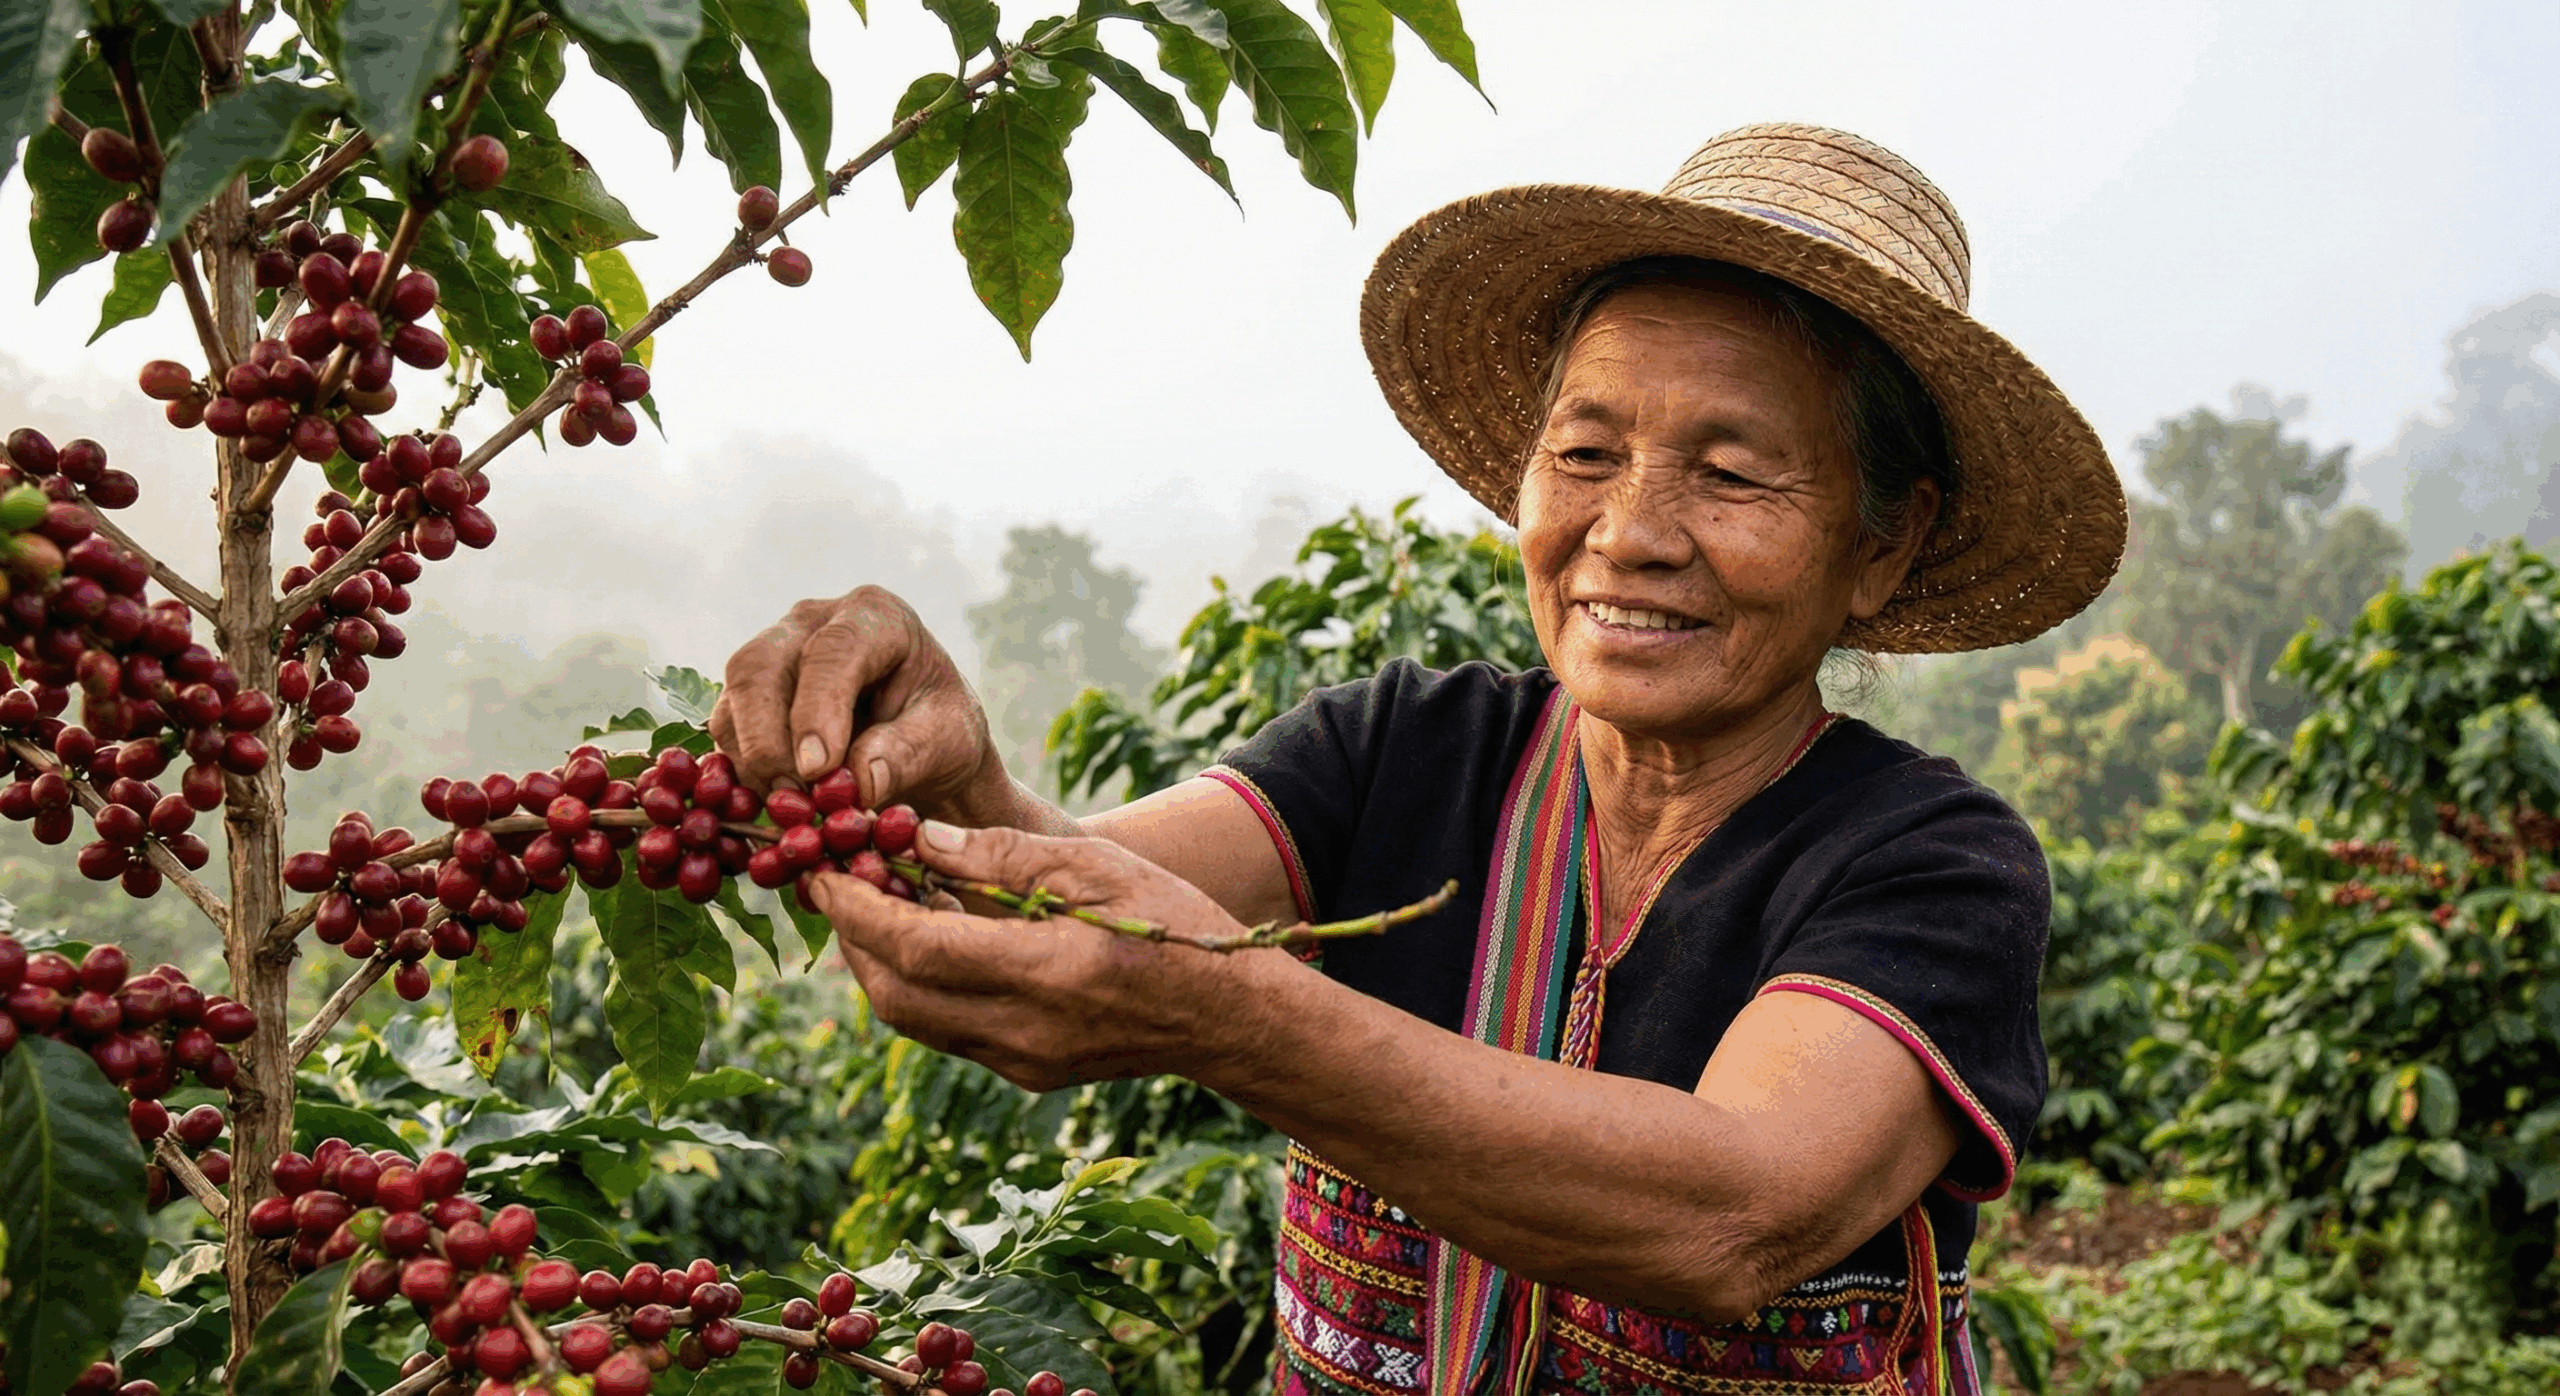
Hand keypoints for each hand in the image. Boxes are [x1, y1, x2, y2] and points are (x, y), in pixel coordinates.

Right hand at [710, 586, 1000, 815]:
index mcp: (876, 616)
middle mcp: (814, 621)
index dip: (817, 710)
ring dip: (754, 761)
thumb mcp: (948, 742)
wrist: (925, 743)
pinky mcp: (751, 691)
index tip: (818, 769)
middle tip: (796, 799)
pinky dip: (744, 769)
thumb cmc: (942, 732)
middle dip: (769, 740)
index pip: (831, 652)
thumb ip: (907, 756)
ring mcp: (775, 651)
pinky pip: (726, 727)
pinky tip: (780, 799)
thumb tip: (858, 783)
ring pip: (735, 699)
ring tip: (796, 807)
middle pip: (761, 667)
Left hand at [810, 820, 1271, 1091]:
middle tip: (835, 879)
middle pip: (896, 995)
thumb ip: (1004, 855)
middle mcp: (1024, 1031)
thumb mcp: (1098, 866)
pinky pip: (945, 1028)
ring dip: (880, 961)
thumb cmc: (1173, 924)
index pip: (919, 949)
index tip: (823, 871)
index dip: (858, 911)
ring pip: (911, 1018)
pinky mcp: (1023, 1072)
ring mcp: (1021, 1061)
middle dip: (852, 937)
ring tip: (879, 899)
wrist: (1228, 1016)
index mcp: (1047, 972)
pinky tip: (931, 934)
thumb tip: (917, 841)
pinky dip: (918, 981)